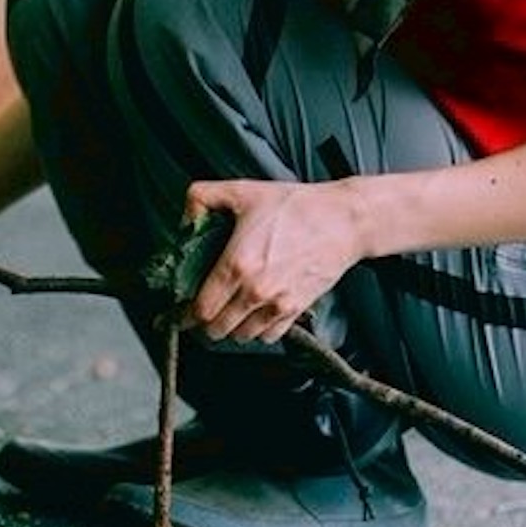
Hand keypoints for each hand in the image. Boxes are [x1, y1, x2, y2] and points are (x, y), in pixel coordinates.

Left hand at [184, 179, 366, 344]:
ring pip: (242, 336)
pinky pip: (268, 336)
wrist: (342, 220)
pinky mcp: (296, 309)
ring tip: (227, 312)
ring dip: (231, 328)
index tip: (183, 308)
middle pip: (217, 328)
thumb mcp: (242, 190)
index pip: (201, 308)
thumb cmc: (296, 206)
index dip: (186, 312)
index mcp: (237, 263)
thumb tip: (185, 218)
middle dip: (206, 322)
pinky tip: (253, 313)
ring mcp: (277, 304)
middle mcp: (255, 290)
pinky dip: (257, 330)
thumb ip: (203, 197)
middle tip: (202, 310)